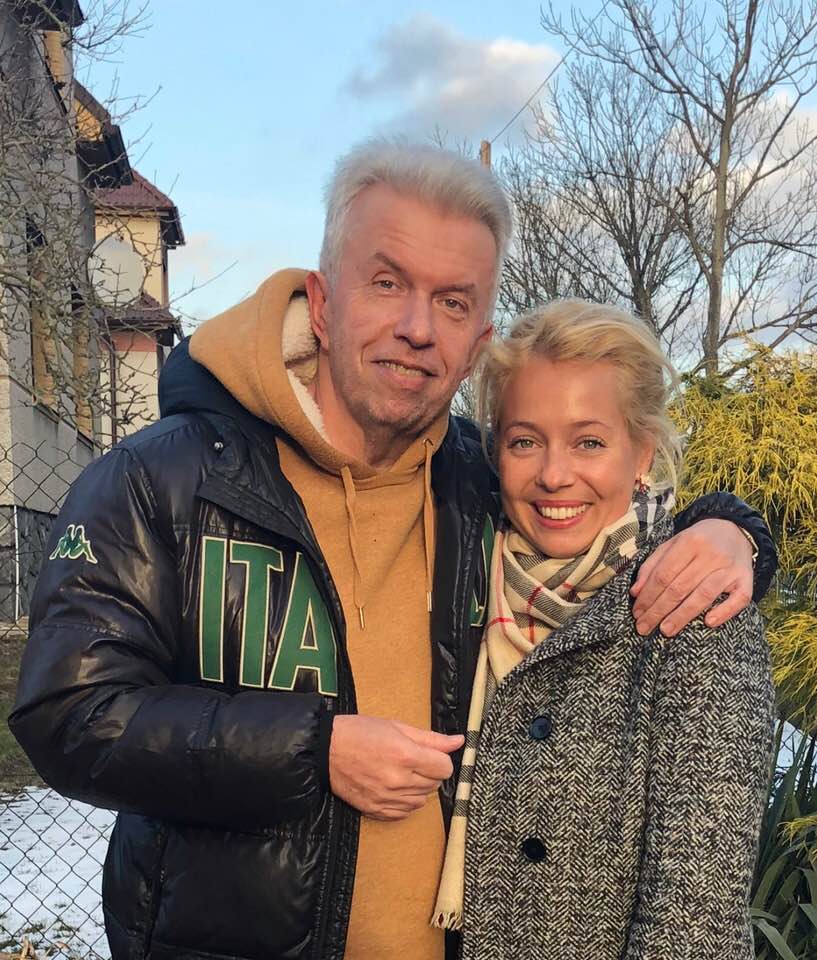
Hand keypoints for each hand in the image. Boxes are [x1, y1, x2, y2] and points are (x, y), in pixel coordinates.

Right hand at [329, 715, 463, 820]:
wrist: (325, 751)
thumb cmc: (359, 732)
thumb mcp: (396, 726)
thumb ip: (431, 738)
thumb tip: (458, 742)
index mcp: (405, 755)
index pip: (444, 768)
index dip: (440, 759)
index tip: (430, 755)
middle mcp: (398, 780)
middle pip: (435, 784)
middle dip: (429, 771)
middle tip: (412, 760)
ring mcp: (387, 798)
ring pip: (421, 800)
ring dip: (418, 787)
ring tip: (401, 772)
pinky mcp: (377, 811)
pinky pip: (405, 813)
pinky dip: (404, 801)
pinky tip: (394, 787)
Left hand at [630, 519, 752, 636]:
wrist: (734, 530)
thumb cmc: (697, 541)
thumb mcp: (672, 544)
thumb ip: (652, 565)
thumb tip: (635, 592)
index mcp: (689, 542)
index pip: (663, 574)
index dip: (648, 595)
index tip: (636, 612)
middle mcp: (711, 554)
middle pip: (679, 587)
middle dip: (658, 610)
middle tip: (644, 627)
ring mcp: (731, 568)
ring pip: (703, 595)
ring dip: (682, 616)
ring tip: (665, 630)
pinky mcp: (747, 580)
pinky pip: (739, 600)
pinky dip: (724, 612)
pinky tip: (708, 623)